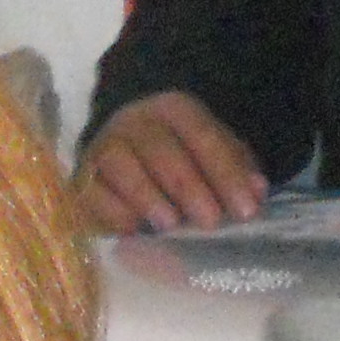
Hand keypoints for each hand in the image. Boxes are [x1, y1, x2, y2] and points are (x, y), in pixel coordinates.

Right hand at [78, 90, 270, 233]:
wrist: (125, 147)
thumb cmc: (180, 155)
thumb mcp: (213, 154)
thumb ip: (236, 169)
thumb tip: (257, 191)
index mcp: (176, 110)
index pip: (203, 135)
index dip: (226, 172)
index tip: (246, 209)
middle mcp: (137, 121)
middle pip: (162, 149)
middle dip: (189, 186)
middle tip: (211, 221)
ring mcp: (106, 146)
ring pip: (121, 164)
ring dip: (146, 195)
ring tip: (170, 224)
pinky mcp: (83, 176)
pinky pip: (91, 190)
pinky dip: (111, 210)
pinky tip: (133, 229)